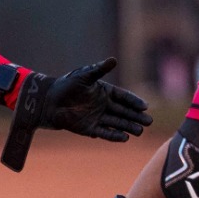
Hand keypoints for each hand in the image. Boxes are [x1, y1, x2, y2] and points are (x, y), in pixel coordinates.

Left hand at [16, 57, 152, 142]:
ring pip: (117, 123)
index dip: (134, 102)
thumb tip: (113, 60)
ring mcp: (97, 117)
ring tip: (140, 132)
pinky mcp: (89, 128)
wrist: (49, 101)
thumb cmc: (67, 85)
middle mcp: (103, 105)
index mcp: (104, 91)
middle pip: (123, 112)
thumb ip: (99, 70)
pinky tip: (124, 138)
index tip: (145, 107)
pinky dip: (114, 135)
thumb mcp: (84, 75)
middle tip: (149, 122)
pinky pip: (104, 132)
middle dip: (136, 117)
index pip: (123, 97)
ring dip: (128, 127)